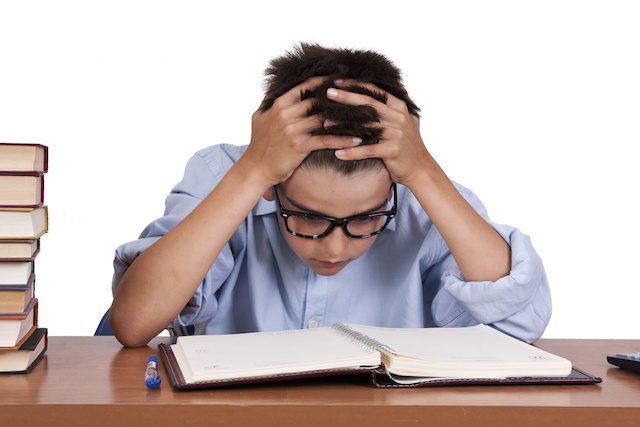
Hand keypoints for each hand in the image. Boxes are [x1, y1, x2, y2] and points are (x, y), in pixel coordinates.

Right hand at [243, 76, 362, 186]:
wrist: (255, 168)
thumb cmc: (258, 144)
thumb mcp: (258, 117)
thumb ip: (269, 101)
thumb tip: (275, 88)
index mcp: (280, 103)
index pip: (306, 85)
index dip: (325, 80)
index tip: (342, 77)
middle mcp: (287, 113)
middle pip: (319, 100)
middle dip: (340, 98)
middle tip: (360, 96)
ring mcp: (293, 129)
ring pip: (325, 119)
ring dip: (346, 118)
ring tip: (364, 117)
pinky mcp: (299, 145)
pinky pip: (326, 140)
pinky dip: (343, 140)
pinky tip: (357, 140)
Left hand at [328, 80, 432, 187]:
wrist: (421, 169)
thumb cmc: (410, 145)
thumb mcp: (409, 119)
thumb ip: (398, 104)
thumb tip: (396, 84)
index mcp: (399, 107)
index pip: (376, 91)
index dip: (356, 84)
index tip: (337, 80)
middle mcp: (398, 117)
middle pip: (369, 104)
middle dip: (347, 97)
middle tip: (328, 93)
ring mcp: (396, 133)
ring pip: (365, 126)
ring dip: (344, 125)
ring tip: (326, 123)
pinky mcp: (393, 150)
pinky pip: (368, 150)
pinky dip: (352, 152)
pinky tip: (338, 152)